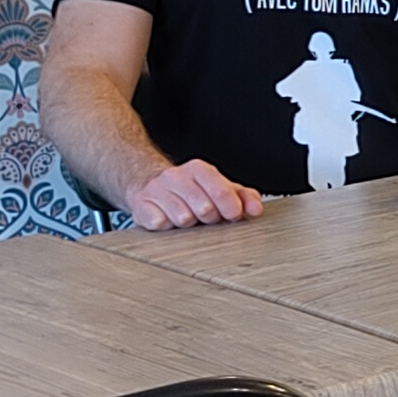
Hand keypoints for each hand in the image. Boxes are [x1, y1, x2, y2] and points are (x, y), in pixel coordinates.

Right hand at [126, 159, 265, 229]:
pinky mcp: (141, 206)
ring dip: (189, 224)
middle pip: (205, 209)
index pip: (221, 191)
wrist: (149, 185)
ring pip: (183, 219)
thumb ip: (243, 197)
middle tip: (205, 216)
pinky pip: (161, 224)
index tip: (232, 215)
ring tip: (186, 216)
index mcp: (199, 170)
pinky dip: (167, 226)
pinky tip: (168, 219)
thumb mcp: (220, 189)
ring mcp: (157, 190)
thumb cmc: (191, 190)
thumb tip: (256, 209)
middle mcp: (176, 176)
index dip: (231, 209)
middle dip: (209, 218)